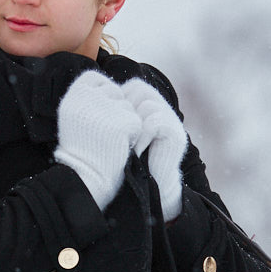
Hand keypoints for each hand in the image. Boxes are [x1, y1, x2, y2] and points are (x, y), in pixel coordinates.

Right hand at [55, 70, 141, 209]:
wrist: (86, 176)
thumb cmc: (81, 150)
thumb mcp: (74, 117)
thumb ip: (87, 98)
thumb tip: (107, 84)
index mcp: (74, 94)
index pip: (95, 77)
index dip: (103, 92)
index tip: (101, 112)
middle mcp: (88, 97)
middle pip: (114, 90)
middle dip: (116, 108)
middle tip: (104, 132)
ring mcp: (107, 108)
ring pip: (128, 106)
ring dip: (125, 122)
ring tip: (110, 140)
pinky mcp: (124, 121)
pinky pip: (137, 121)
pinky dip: (133, 135)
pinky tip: (119, 146)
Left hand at [121, 79, 188, 220]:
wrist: (152, 185)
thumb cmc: (131, 159)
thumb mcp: (123, 132)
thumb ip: (116, 114)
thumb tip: (93, 98)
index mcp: (151, 103)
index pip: (134, 86)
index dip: (120, 99)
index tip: (112, 120)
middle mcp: (164, 107)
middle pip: (142, 90)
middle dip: (127, 109)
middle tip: (119, 131)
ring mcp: (172, 120)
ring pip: (148, 105)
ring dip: (133, 124)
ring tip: (127, 142)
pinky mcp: (176, 134)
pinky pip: (155, 122)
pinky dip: (142, 135)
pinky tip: (136, 150)